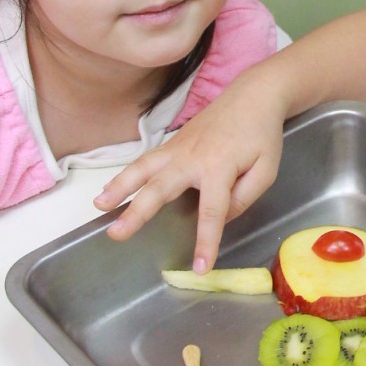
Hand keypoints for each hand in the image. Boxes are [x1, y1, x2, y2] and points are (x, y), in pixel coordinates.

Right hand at [94, 74, 285, 270]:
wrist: (252, 97)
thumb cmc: (261, 135)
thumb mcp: (265, 170)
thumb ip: (244, 197)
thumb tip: (220, 218)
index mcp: (220, 167)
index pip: (212, 211)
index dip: (206, 241)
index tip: (201, 268)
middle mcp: (192, 157)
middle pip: (160, 187)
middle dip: (137, 212)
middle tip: (117, 233)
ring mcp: (178, 148)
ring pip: (143, 168)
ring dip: (119, 187)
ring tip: (100, 206)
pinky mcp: (171, 144)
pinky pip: (145, 161)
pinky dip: (124, 175)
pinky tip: (110, 190)